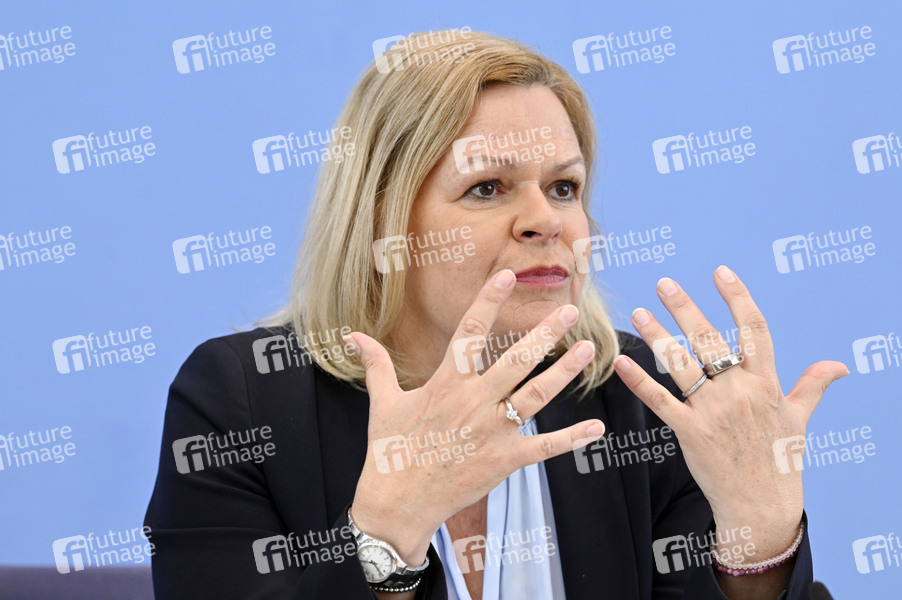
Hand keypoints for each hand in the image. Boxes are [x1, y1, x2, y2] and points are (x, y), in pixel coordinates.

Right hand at [347, 269, 603, 563]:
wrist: (397, 504)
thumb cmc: (387, 451)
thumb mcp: (382, 403)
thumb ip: (376, 365)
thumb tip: (351, 335)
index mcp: (445, 384)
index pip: (470, 332)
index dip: (488, 301)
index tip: (507, 276)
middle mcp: (473, 402)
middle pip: (516, 360)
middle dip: (545, 333)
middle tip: (570, 309)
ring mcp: (492, 432)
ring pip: (536, 396)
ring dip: (564, 373)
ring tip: (588, 349)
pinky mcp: (505, 461)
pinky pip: (544, 447)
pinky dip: (572, 439)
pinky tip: (598, 427)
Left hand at [613, 265, 847, 558]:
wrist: (763, 506)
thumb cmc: (781, 460)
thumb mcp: (799, 419)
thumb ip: (812, 386)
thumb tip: (839, 365)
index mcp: (766, 383)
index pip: (754, 329)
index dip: (737, 298)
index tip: (721, 272)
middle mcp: (739, 392)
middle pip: (710, 339)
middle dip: (685, 308)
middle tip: (664, 283)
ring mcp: (713, 411)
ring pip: (681, 364)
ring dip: (657, 336)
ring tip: (638, 312)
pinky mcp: (691, 432)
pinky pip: (660, 401)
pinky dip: (639, 381)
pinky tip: (622, 362)